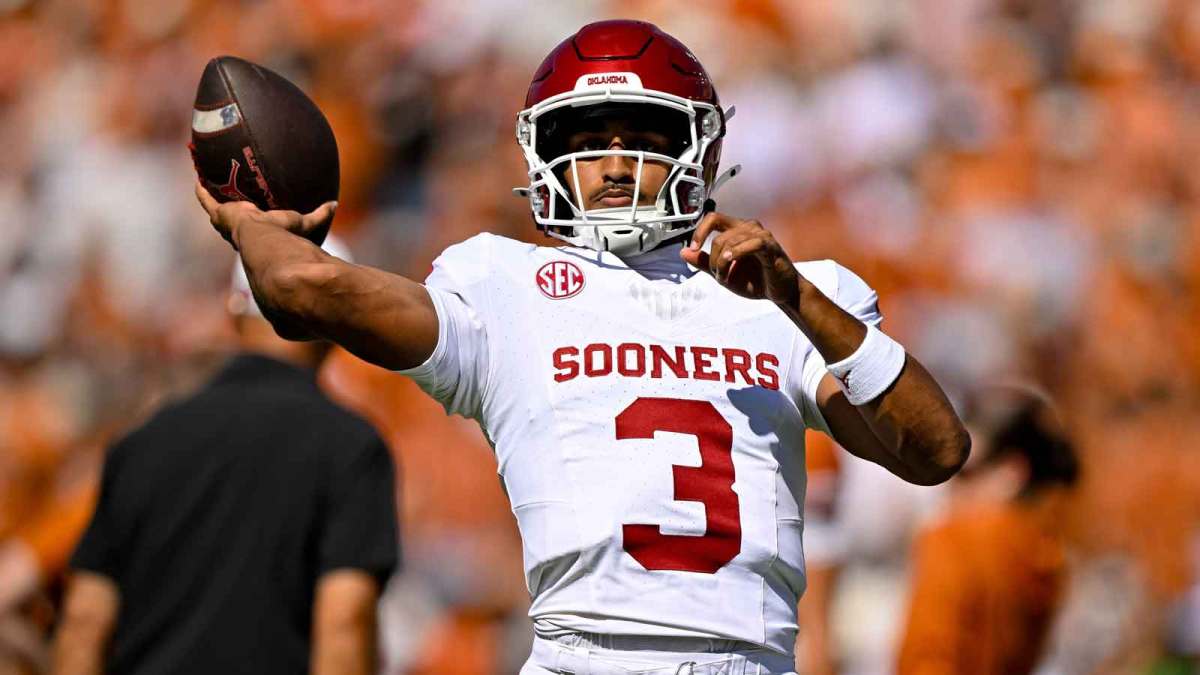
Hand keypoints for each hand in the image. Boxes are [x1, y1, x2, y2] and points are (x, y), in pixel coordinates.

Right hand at [195, 181, 336, 248]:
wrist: (267, 243)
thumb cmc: (287, 239)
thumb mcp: (304, 223)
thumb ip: (319, 215)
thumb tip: (334, 204)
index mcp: (259, 236)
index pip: (256, 229)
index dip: (253, 222)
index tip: (253, 214)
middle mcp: (241, 232)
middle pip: (234, 219)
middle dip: (231, 210)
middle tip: (229, 196)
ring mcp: (229, 223)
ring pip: (218, 208)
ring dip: (214, 198)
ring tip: (210, 183)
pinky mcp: (221, 215)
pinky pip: (207, 201)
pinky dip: (202, 191)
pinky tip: (198, 179)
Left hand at [680, 212, 799, 305]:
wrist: (780, 293)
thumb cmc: (757, 280)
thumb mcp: (723, 273)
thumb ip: (704, 262)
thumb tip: (684, 252)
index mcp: (737, 230)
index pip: (713, 218)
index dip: (699, 231)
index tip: (693, 248)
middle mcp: (748, 228)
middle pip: (718, 234)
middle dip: (711, 258)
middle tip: (716, 274)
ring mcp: (760, 235)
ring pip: (730, 240)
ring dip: (722, 263)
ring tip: (725, 277)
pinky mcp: (771, 246)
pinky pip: (751, 243)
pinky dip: (736, 253)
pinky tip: (731, 262)